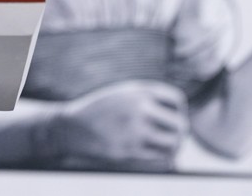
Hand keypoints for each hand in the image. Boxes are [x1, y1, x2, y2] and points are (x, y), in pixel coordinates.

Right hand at [51, 80, 188, 169]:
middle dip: (180, 132)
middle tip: (175, 138)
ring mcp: (134, 130)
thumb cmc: (100, 111)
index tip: (172, 118)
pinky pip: (159, 158)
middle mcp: (138, 108)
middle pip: (179, 123)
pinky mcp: (128, 150)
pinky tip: (159, 158)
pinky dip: (164, 160)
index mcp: (138, 91)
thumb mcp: (123, 94)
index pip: (177, 100)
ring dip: (174, 148)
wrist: (71, 127)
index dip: (179, 110)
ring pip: (172, 143)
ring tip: (169, 149)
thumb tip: (180, 114)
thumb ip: (148, 98)